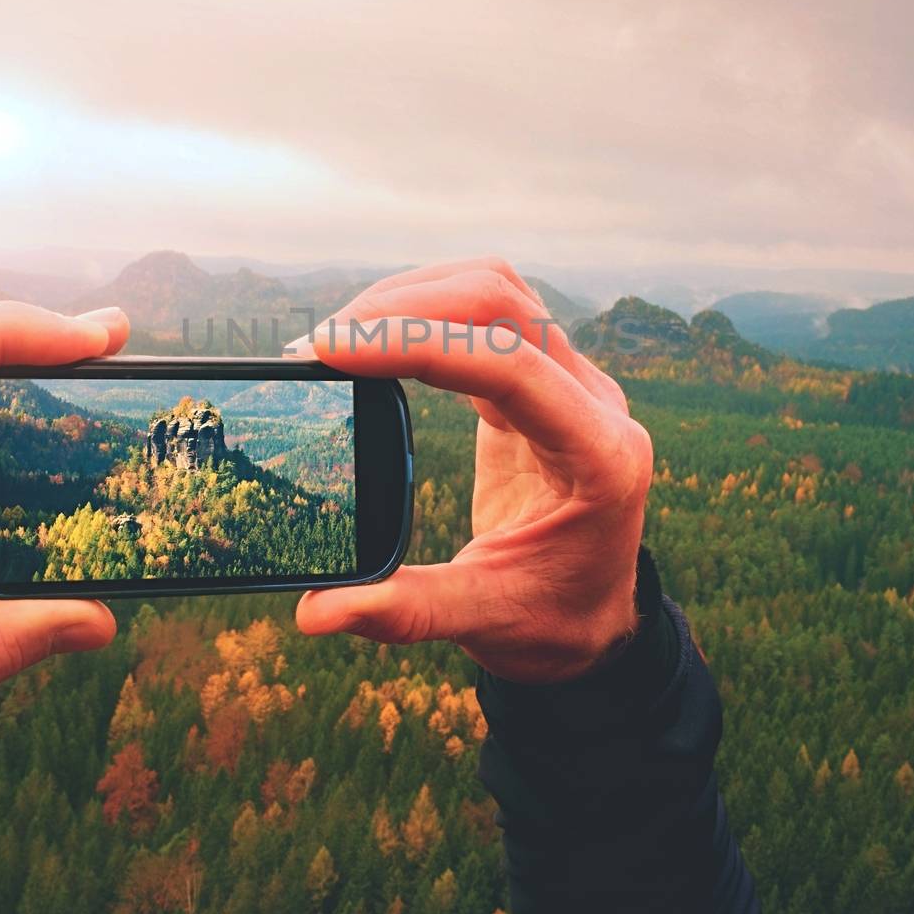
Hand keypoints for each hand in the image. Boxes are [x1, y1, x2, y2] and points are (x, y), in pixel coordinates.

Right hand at [293, 259, 653, 682]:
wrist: (595, 620)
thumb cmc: (552, 621)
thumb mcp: (484, 620)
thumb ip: (405, 610)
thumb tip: (314, 613)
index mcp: (599, 456)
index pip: (511, 365)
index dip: (419, 344)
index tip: (332, 350)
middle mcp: (594, 404)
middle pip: (505, 303)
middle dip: (407, 306)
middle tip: (320, 345)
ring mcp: (570, 384)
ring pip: (497, 292)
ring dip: (414, 297)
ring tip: (338, 337)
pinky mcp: (537, 382)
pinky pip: (485, 320)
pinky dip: (424, 316)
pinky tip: (372, 343)